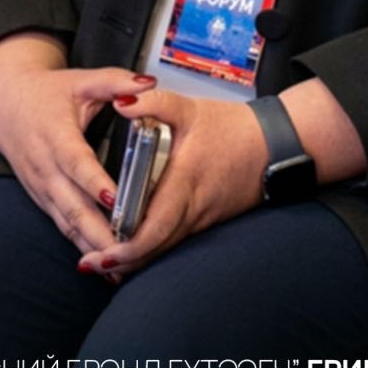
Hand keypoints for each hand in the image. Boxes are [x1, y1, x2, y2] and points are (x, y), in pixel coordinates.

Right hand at [0, 31, 152, 260]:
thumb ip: (117, 81)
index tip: (114, 200)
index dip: (94, 183)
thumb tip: (148, 83)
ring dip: (89, 244)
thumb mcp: (83, 79)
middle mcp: (45, 167)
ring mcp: (40, 186)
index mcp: (56, 136)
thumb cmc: (47, 92)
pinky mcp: (40, 196)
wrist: (3, 102)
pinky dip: (79, 243)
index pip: (76, 163)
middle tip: (125, 248)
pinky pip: (60, 223)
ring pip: (65, 221)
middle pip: (71, 204)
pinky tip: (99, 260)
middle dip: (97, 229)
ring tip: (117, 265)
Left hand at [77, 89, 266, 278]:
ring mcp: (202, 217)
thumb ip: (154, 103)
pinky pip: (177, 239)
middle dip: (121, 262)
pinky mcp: (209, 218)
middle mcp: (192, 208)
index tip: (100, 254)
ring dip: (136, 258)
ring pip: (165, 248)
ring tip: (105, 262)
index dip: (124, 249)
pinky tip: (138, 246)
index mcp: (184, 183)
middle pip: (153, 248)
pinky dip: (154, 247)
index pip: (152, 229)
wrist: (278, 142)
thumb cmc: (235, 128)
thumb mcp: (192, 109)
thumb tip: (121, 102)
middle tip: (89, 264)